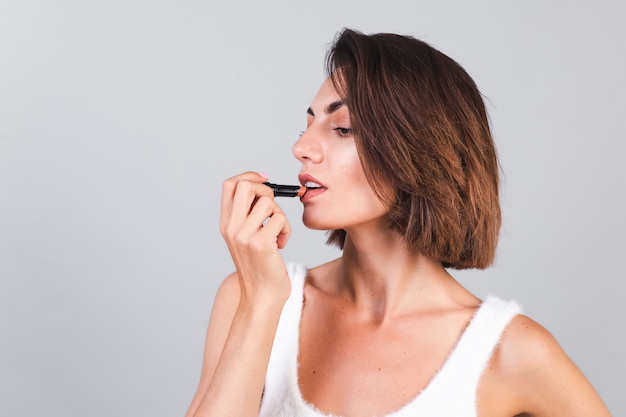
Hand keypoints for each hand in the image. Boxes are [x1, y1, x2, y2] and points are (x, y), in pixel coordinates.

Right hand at [220, 172, 291, 303]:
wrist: (262, 296)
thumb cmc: (260, 265)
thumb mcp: (246, 237)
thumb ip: (248, 215)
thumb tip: (264, 187)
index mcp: (226, 223)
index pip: (230, 185)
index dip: (249, 176)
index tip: (266, 180)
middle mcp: (231, 227)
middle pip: (246, 185)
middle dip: (266, 190)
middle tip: (273, 207)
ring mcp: (244, 235)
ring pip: (267, 201)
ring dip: (280, 214)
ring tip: (278, 231)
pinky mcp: (261, 243)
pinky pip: (280, 219)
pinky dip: (286, 229)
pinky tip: (281, 244)